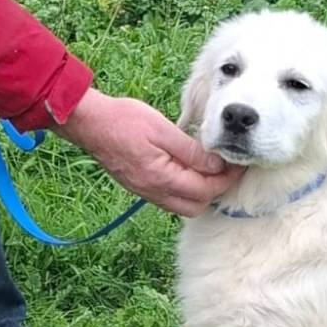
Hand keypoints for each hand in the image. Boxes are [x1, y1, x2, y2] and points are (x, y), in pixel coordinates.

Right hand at [52, 89, 242, 216]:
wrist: (89, 123)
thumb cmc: (124, 120)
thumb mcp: (162, 130)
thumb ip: (191, 151)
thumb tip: (217, 164)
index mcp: (161, 178)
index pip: (205, 190)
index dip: (226, 179)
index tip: (237, 163)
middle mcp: (153, 192)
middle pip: (196, 206)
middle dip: (215, 190)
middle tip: (225, 167)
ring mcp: (145, 192)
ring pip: (183, 206)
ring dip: (199, 192)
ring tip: (208, 168)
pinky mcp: (140, 187)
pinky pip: (169, 198)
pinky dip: (184, 189)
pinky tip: (187, 169)